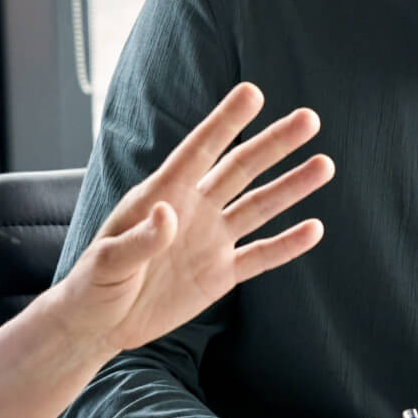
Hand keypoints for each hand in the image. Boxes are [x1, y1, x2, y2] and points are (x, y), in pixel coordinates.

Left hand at [56, 82, 332, 355]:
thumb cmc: (92, 285)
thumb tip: (168, 214)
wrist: (99, 325)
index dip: (225, 122)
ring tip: (325, 165)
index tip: (252, 93)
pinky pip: (260, 255)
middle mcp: (194, 209)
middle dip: (274, 144)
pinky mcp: (221, 274)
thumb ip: (139, 240)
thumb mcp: (107, 262)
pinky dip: (287, 244)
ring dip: (291, 186)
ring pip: (259, 206)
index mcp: (162, 194)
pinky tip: (314, 228)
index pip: (199, 150)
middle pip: (241, 169)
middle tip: (309, 119)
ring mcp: (211, 240)